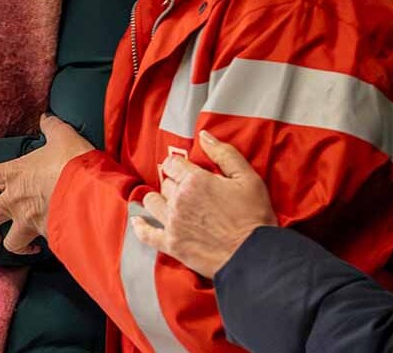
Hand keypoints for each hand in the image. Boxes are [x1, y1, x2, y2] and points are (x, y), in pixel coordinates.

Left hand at [0, 115, 92, 254]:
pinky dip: (43, 247)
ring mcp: (30, 223)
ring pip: (10, 244)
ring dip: (15, 244)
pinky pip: (41, 248)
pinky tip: (52, 241)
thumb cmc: (74, 163)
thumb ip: (53, 128)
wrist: (94, 194)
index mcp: (14, 175)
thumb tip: (47, 118)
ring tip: (24, 244)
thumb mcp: (64, 137)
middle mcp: (15, 202)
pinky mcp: (47, 238)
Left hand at [132, 130, 276, 278]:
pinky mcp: (172, 245)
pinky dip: (141, 227)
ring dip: (158, 200)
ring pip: (152, 203)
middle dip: (173, 184)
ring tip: (167, 203)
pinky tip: (139, 222)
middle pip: (165, 184)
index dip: (178, 166)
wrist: (254, 256)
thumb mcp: (247, 178)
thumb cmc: (254, 217)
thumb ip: (224, 153)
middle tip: (187, 191)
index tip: (184, 171)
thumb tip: (204, 136)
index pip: (173, 164)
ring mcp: (173, 223)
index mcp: (196, 180)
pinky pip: (146, 234)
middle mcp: (179, 199)